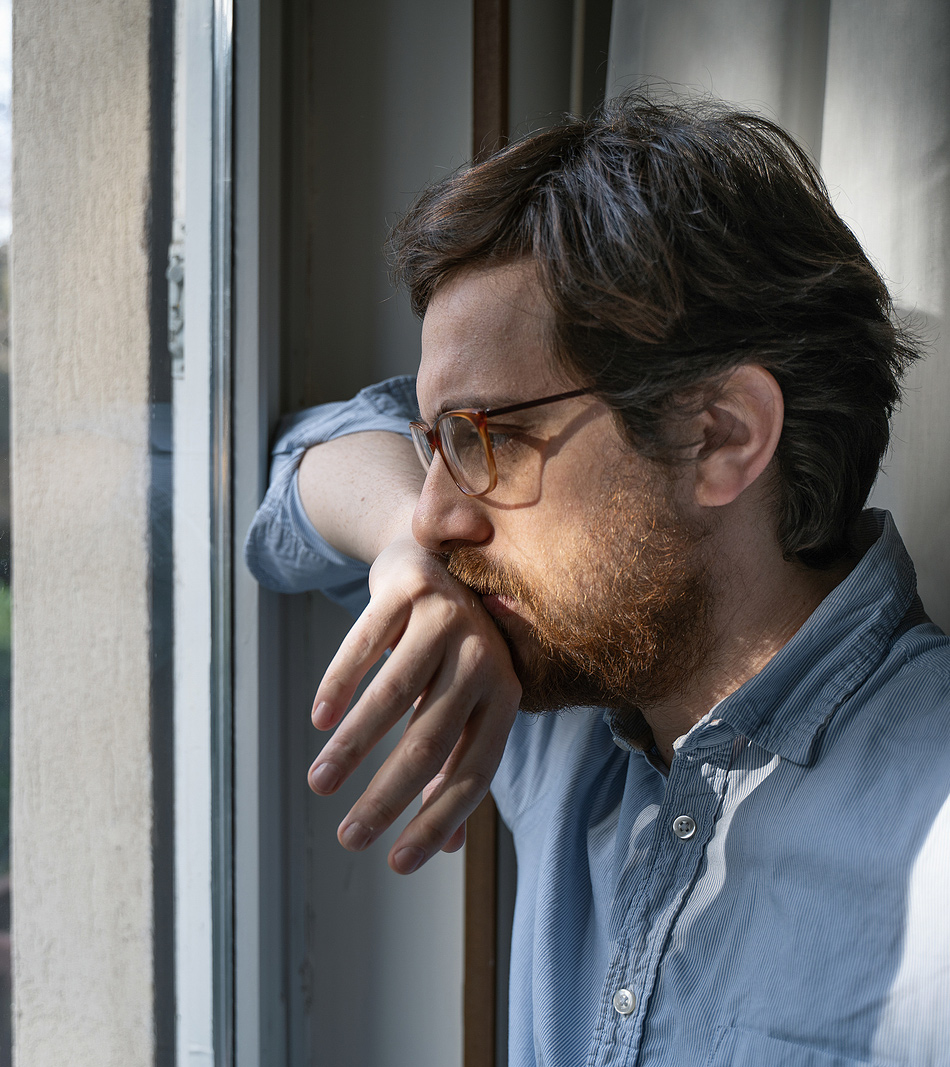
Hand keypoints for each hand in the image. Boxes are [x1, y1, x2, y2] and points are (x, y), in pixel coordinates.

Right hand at [307, 534, 521, 873]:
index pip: (474, 771)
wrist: (436, 555)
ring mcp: (447, 617)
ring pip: (393, 695)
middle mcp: (483, 655)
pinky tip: (319, 719)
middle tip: (348, 839)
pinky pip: (366, 643)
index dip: (437, 821)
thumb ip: (456, 765)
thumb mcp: (465, 702)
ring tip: (319, 784)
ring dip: (353, 746)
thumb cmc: (451, 648)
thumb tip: (447, 849)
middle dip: (386, 796)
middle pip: (431, 739)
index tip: (396, 864)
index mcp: (505, 693)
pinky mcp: (408, 587)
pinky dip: (340, 682)